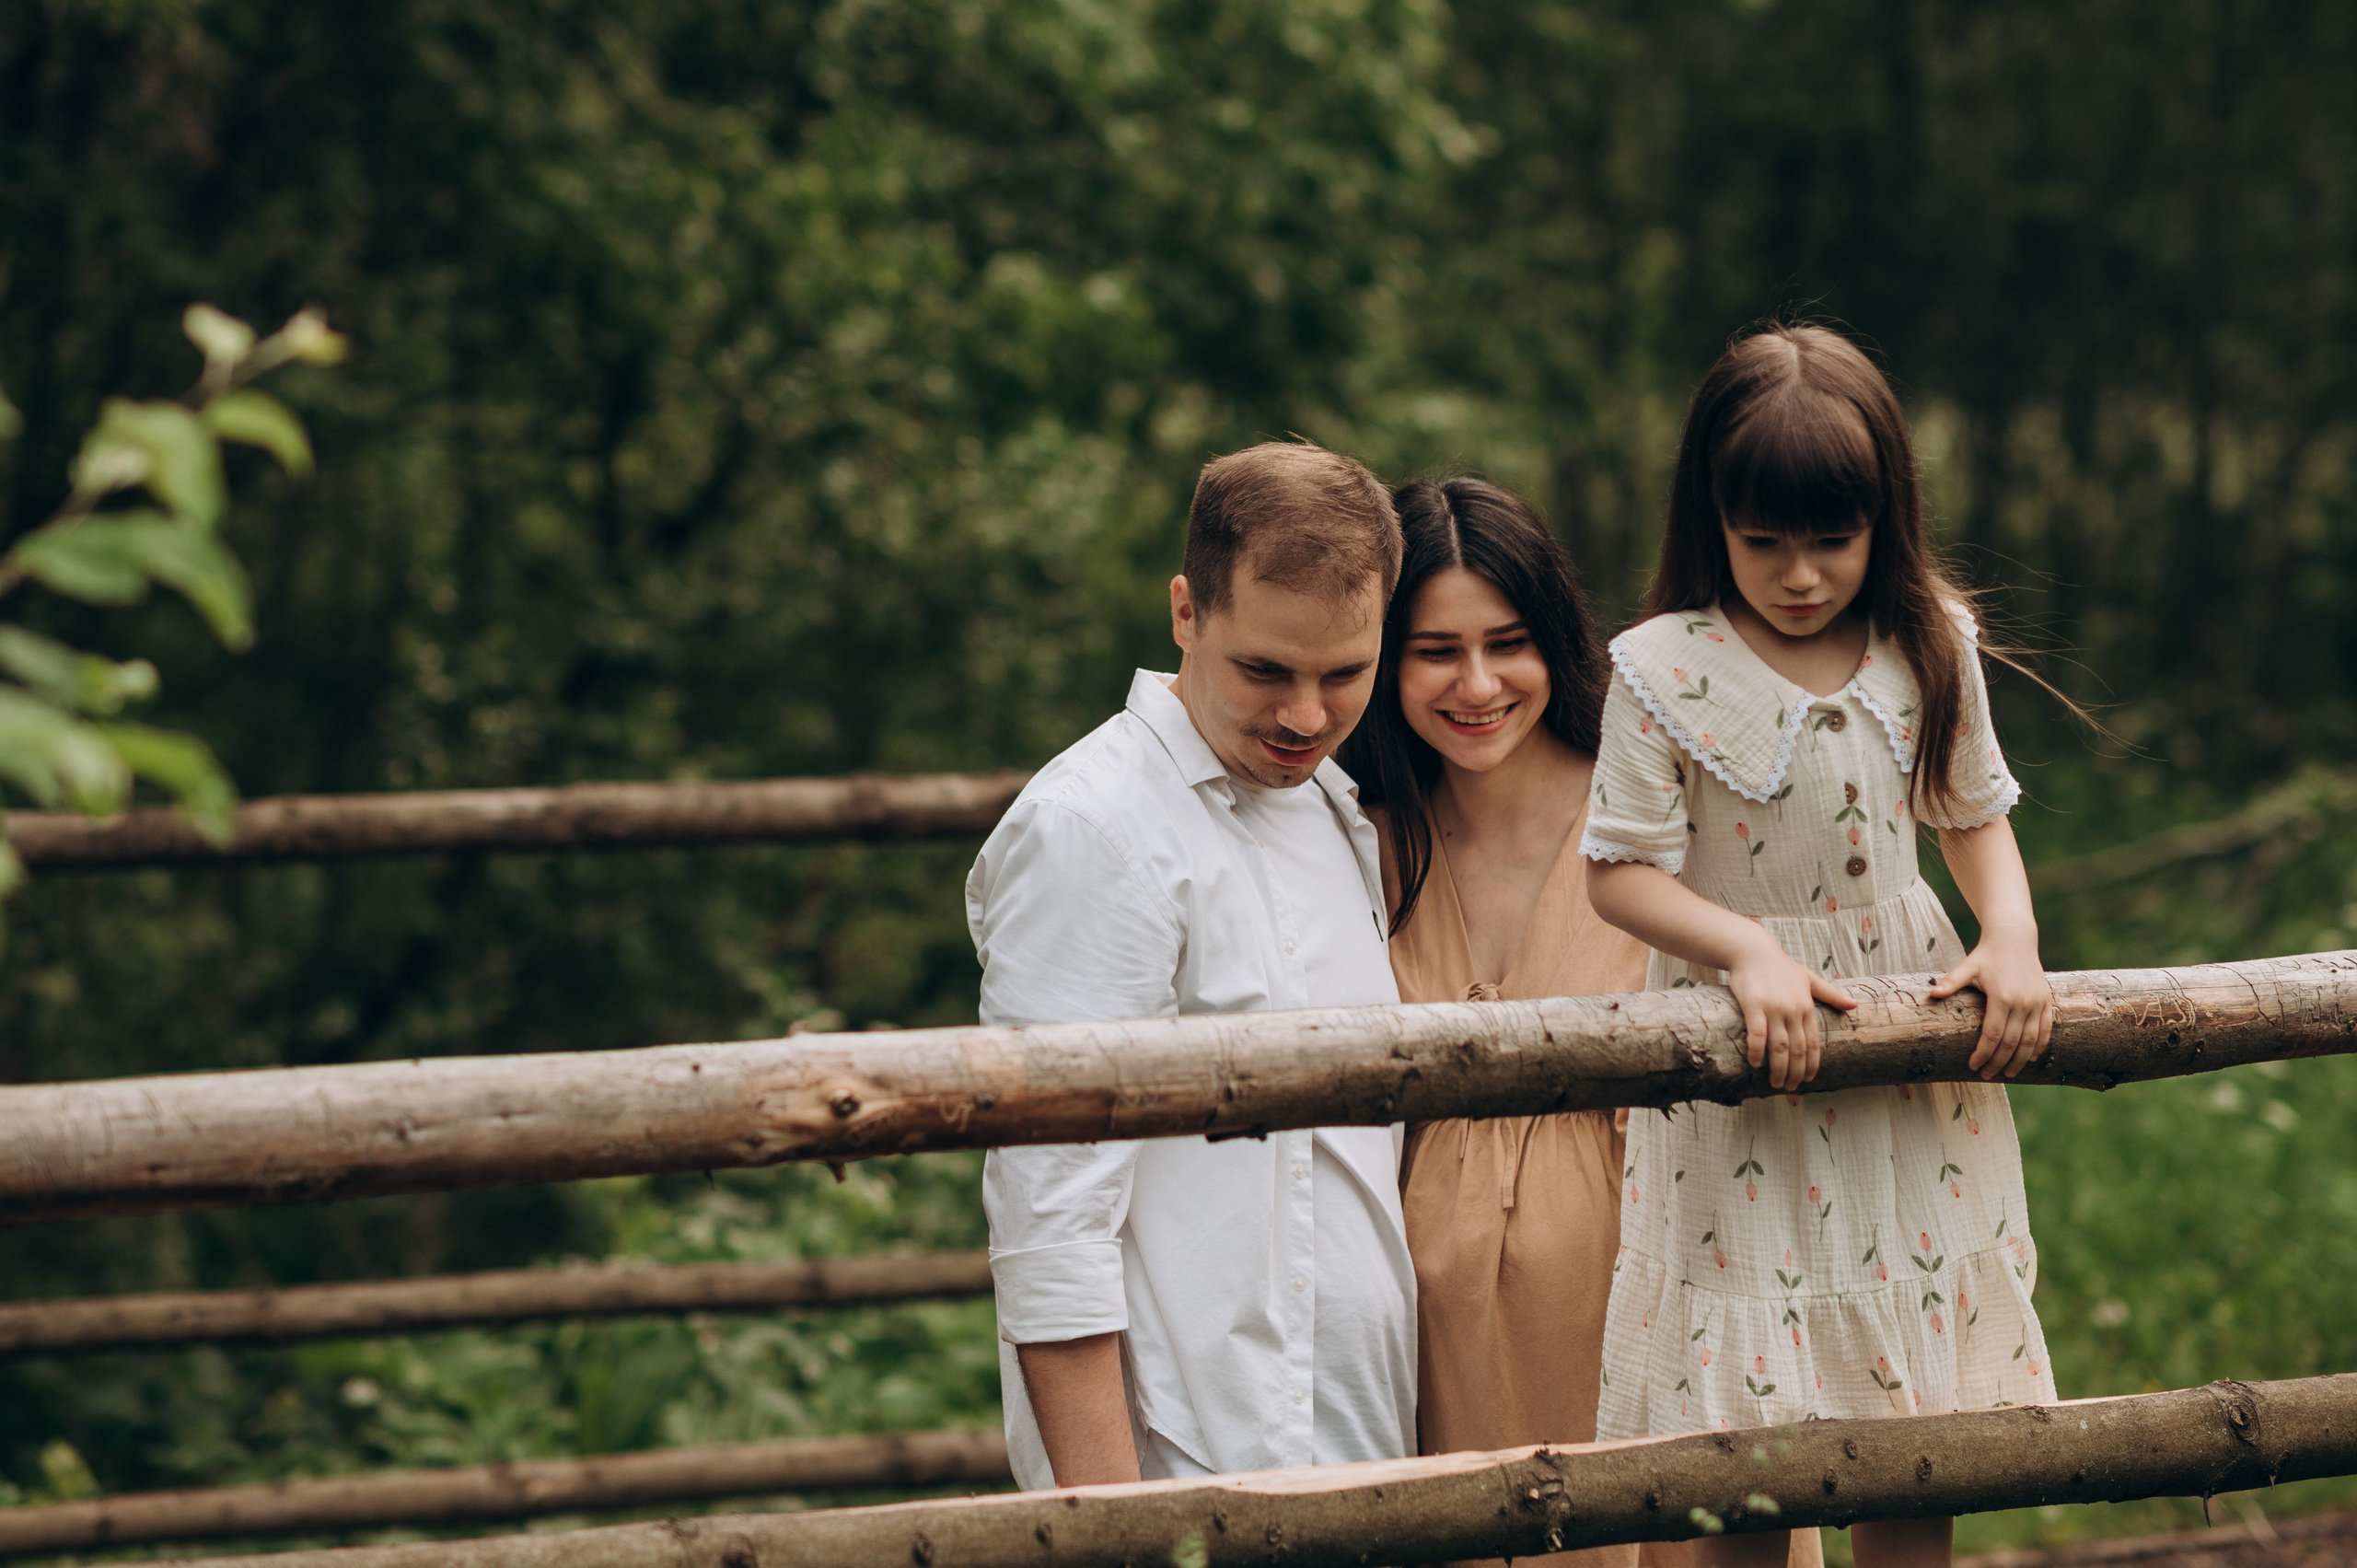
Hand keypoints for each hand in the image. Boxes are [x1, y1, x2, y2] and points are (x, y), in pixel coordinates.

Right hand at [1725, 935, 1857, 1090]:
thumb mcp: (1809, 978)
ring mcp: (1774, 1007)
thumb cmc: (1780, 966)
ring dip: (1779, 1069)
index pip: (1813, 1043)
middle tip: (1790, 1088)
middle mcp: (1793, 1009)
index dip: (1811, 1064)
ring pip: (1780, 1046)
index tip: (1807, 1080)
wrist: (1752, 950)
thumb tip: (1855, 1005)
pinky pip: (1757, 1033)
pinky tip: (1755, 1063)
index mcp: (1807, 1006)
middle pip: (1798, 1049)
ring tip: (1776, 1083)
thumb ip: (1831, 994)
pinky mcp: (1753, 1004)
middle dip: (1795, 1073)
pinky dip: (1757, 1051)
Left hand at [1931, 928, 2052, 1079]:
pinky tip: (2030, 1059)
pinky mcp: (2046, 1001)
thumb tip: (1931, 995)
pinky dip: (2039, 1046)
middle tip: (1987, 1075)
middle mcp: (2023, 1002)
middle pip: (2012, 1042)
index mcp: (2002, 996)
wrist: (2014, 939)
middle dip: (1998, 1062)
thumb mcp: (1967, 966)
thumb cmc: (1986, 956)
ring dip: (2020, 1060)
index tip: (1973, 1066)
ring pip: (2031, 1040)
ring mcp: (2037, 1003)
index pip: (1993, 1034)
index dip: (1983, 1053)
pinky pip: (2046, 1030)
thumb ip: (1951, 982)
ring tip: (2008, 1073)